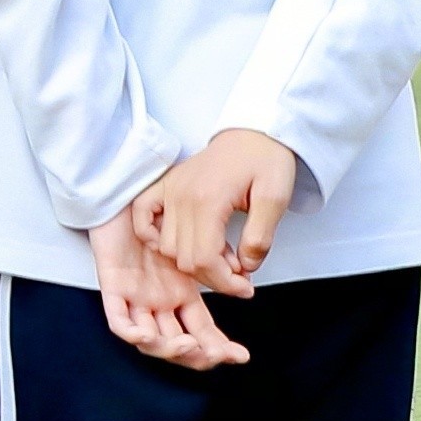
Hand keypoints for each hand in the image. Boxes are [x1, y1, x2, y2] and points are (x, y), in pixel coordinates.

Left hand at [89, 212, 247, 370]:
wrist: (124, 191)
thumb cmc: (158, 210)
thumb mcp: (198, 238)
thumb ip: (220, 258)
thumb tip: (244, 278)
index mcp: (181, 293)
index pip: (202, 331)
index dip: (219, 347)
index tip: (240, 356)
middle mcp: (159, 301)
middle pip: (177, 343)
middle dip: (198, 356)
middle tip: (217, 354)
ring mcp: (135, 297)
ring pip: (149, 339)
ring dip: (169, 349)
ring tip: (189, 344)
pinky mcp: (112, 286)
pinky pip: (118, 320)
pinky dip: (132, 333)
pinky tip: (147, 336)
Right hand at [142, 129, 299, 292]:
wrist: (254, 133)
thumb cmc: (266, 160)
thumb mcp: (276, 198)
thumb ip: (260, 238)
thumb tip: (246, 267)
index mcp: (207, 200)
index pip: (203, 259)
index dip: (225, 283)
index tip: (245, 287)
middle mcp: (181, 196)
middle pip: (184, 259)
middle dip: (214, 277)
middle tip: (241, 272)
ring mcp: (170, 191)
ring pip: (167, 248)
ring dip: (194, 262)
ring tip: (223, 254)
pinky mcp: (166, 187)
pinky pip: (143, 219)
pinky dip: (154, 237)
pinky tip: (180, 243)